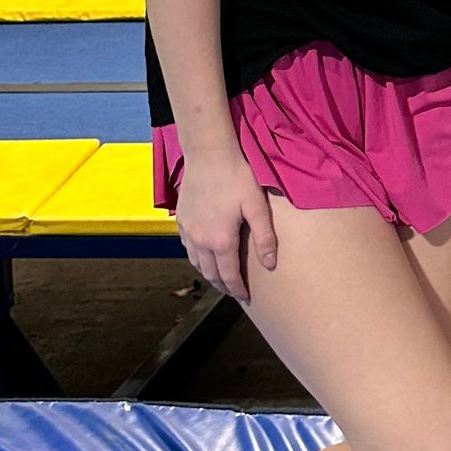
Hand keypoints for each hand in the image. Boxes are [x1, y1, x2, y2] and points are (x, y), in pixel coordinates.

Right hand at [175, 144, 276, 301]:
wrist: (208, 154)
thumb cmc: (237, 177)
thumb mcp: (257, 207)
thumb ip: (264, 238)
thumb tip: (270, 264)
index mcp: (220, 241)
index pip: (229, 275)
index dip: (237, 289)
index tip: (245, 297)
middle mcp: (200, 240)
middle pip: (210, 273)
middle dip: (222, 285)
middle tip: (233, 291)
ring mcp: (187, 230)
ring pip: (196, 262)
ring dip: (208, 272)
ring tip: (220, 276)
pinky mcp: (180, 219)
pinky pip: (187, 247)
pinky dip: (197, 256)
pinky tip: (205, 253)